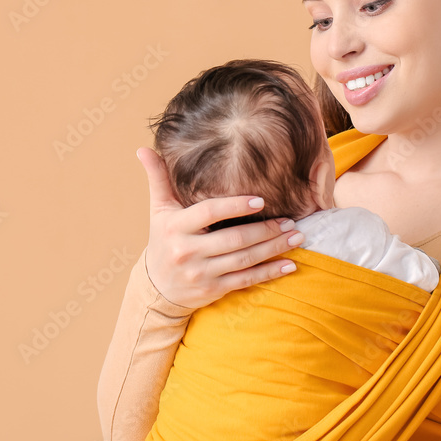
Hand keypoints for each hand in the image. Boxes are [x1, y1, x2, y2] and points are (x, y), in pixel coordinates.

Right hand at [135, 147, 302, 310]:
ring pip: (244, 260)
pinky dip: (270, 273)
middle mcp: (187, 251)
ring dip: (274, 249)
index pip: (209, 212)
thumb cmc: (164, 238)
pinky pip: (246, 281)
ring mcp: (201, 273)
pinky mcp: (213, 290)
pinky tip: (290, 264)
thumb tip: (143, 149)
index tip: (262, 200)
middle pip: (234, 239)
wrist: (157, 286)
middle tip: (291, 220)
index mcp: (176, 226)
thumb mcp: (159, 209)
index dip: (236, 206)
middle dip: (266, 230)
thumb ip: (158, 178)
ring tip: (297, 236)